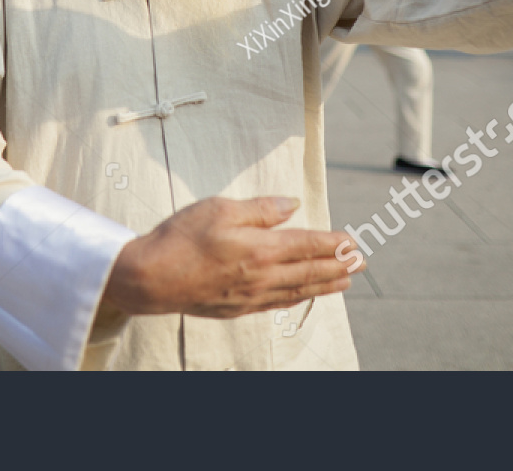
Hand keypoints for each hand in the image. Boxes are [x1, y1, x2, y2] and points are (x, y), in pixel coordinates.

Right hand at [102, 196, 354, 318]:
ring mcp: (251, 296)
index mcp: (261, 248)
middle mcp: (262, 276)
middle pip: (310, 270)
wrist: (151, 278)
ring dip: (325, 285)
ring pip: (298, 290)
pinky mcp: (237, 308)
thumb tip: (291, 206)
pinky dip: (298, 298)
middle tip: (361, 263)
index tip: (352, 240)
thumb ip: (260, 209)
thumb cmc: (180, 238)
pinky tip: (303, 295)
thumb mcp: (220, 208)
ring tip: (344, 281)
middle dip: (339, 265)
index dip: (334, 243)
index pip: (308, 244)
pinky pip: (278, 303)